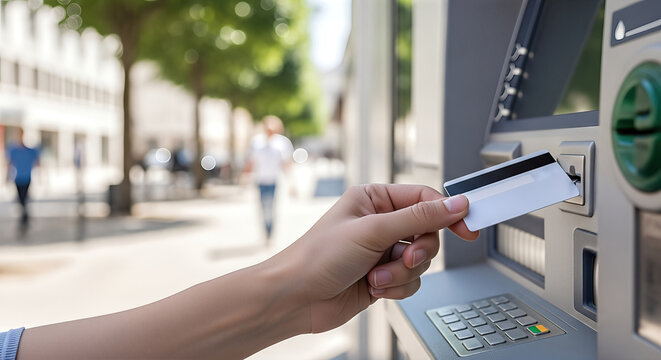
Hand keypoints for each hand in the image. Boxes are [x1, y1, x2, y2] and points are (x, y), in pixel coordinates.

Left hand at [270, 184, 477, 332]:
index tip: (467, 228)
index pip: (423, 198)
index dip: (447, 212)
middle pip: (427, 232)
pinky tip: (373, 287)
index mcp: (374, 199)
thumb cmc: (318, 257)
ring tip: (376, 277)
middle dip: (418, 251)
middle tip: (406, 257)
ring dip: (402, 272)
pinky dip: (396, 287)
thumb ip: (418, 218)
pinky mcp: (382, 276)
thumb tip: (454, 204)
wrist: (296, 298)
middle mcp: (379, 223)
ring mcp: (381, 251)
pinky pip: (410, 280)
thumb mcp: (373, 230)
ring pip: (420, 260)